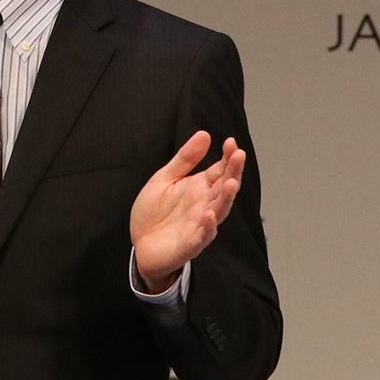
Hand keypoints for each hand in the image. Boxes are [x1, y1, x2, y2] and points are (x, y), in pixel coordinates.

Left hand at [129, 131, 243, 292]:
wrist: (140, 245)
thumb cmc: (155, 213)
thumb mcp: (165, 178)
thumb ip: (185, 159)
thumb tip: (204, 134)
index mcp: (200, 188)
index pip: (220, 170)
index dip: (228, 157)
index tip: (231, 142)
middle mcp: (205, 205)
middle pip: (224, 188)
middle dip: (233, 172)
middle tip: (239, 156)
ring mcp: (200, 225)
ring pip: (219, 211)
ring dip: (226, 198)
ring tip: (231, 183)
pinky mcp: (190, 244)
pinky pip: (202, 235)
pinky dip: (207, 226)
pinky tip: (208, 214)